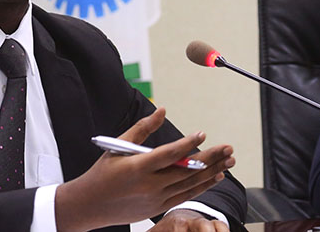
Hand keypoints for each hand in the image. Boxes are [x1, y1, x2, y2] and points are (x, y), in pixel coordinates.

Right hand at [54, 107, 235, 231]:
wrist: (90, 205)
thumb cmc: (102, 173)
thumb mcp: (117, 146)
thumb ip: (142, 128)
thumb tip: (161, 110)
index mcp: (137, 167)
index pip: (169, 154)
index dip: (187, 144)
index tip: (202, 134)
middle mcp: (150, 185)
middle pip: (186, 170)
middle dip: (211, 158)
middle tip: (228, 148)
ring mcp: (156, 199)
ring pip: (190, 184)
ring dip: (212, 171)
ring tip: (229, 160)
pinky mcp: (159, 208)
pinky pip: (186, 195)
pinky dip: (202, 186)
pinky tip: (215, 176)